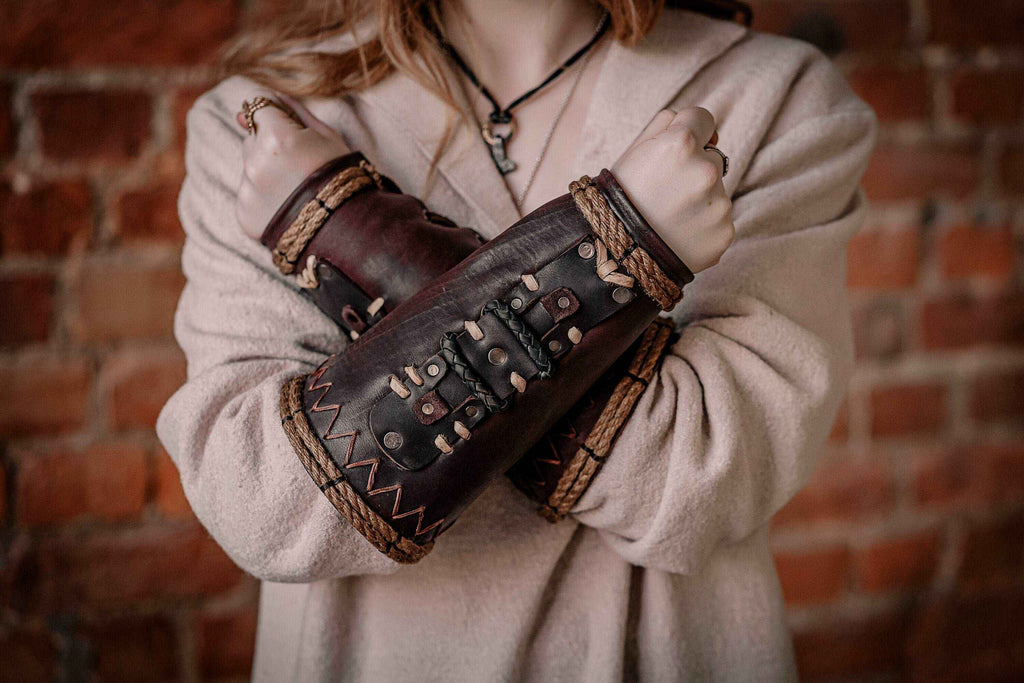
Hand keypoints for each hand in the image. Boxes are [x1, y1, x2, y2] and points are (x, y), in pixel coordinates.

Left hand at [234, 94, 350, 239]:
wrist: (346, 224)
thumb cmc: (339, 174)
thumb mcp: (325, 134)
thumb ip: (291, 111)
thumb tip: (260, 98)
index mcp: (276, 137)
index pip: (257, 107)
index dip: (276, 118)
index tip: (289, 131)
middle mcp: (255, 162)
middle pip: (250, 139)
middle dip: (268, 146)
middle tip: (299, 166)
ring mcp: (248, 190)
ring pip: (248, 167)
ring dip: (265, 172)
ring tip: (294, 188)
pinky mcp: (244, 213)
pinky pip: (248, 194)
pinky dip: (262, 198)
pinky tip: (286, 205)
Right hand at [611, 108, 733, 272]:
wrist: (615, 256)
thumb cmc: (620, 198)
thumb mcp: (634, 150)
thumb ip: (668, 124)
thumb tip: (705, 128)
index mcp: (681, 143)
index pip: (703, 118)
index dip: (687, 131)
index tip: (675, 150)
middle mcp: (706, 171)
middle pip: (711, 157)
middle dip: (692, 169)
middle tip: (663, 192)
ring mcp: (718, 205)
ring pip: (715, 191)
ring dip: (698, 199)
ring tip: (668, 217)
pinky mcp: (724, 233)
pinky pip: (718, 220)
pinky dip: (702, 226)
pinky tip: (678, 234)